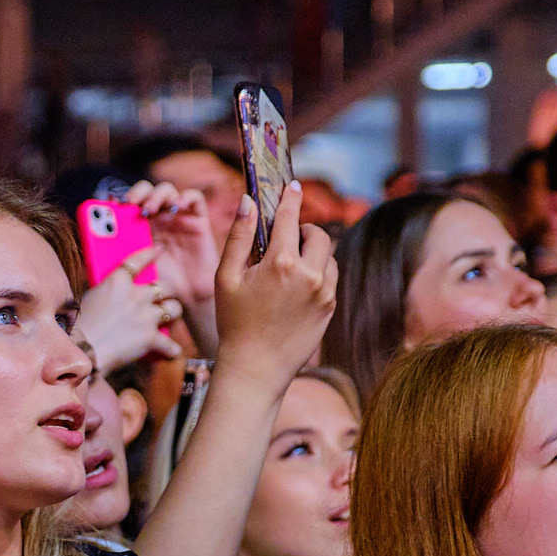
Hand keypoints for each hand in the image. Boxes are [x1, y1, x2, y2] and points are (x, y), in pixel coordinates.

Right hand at [79, 247, 179, 374]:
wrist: (82, 350)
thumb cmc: (80, 326)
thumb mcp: (91, 299)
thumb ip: (109, 292)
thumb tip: (117, 294)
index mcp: (117, 282)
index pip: (138, 260)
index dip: (150, 253)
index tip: (159, 250)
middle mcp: (135, 295)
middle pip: (166, 285)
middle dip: (168, 290)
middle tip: (165, 296)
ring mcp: (145, 316)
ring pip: (174, 309)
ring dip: (172, 314)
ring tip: (168, 320)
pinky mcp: (150, 338)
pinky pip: (170, 344)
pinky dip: (171, 349)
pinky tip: (169, 351)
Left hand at [120, 180, 220, 341]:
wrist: (188, 296)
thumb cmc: (160, 284)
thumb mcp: (136, 273)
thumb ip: (119, 260)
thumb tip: (94, 254)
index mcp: (140, 225)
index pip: (128, 202)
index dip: (119, 199)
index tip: (109, 204)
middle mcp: (159, 216)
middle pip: (146, 191)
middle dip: (137, 193)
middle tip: (130, 203)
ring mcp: (178, 216)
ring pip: (167, 190)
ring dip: (156, 195)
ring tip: (150, 209)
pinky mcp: (198, 219)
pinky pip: (194, 198)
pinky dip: (186, 197)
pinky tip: (177, 206)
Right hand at [209, 181, 337, 393]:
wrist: (255, 369)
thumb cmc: (234, 323)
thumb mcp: (226, 277)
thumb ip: (238, 236)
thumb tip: (247, 201)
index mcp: (281, 263)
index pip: (291, 217)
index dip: (291, 198)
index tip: (292, 186)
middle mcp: (309, 274)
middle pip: (318, 234)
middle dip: (305, 229)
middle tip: (288, 236)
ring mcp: (324, 292)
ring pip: (329, 256)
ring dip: (314, 252)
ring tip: (292, 263)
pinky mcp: (330, 308)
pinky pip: (330, 278)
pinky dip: (318, 272)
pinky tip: (297, 286)